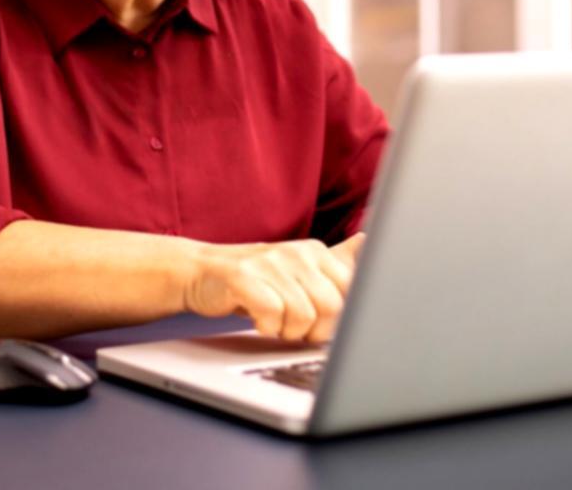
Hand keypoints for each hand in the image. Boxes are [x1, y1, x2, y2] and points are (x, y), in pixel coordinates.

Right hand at [182, 233, 364, 343]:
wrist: (201, 271)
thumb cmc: (257, 277)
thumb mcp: (301, 267)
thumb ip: (337, 259)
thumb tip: (370, 241)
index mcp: (317, 252)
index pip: (352, 292)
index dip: (340, 318)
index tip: (319, 320)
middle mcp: (297, 252)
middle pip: (331, 308)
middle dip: (315, 330)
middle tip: (294, 326)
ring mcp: (270, 263)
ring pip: (303, 316)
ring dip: (288, 331)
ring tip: (274, 321)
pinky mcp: (243, 277)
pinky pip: (272, 314)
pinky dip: (266, 327)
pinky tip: (258, 320)